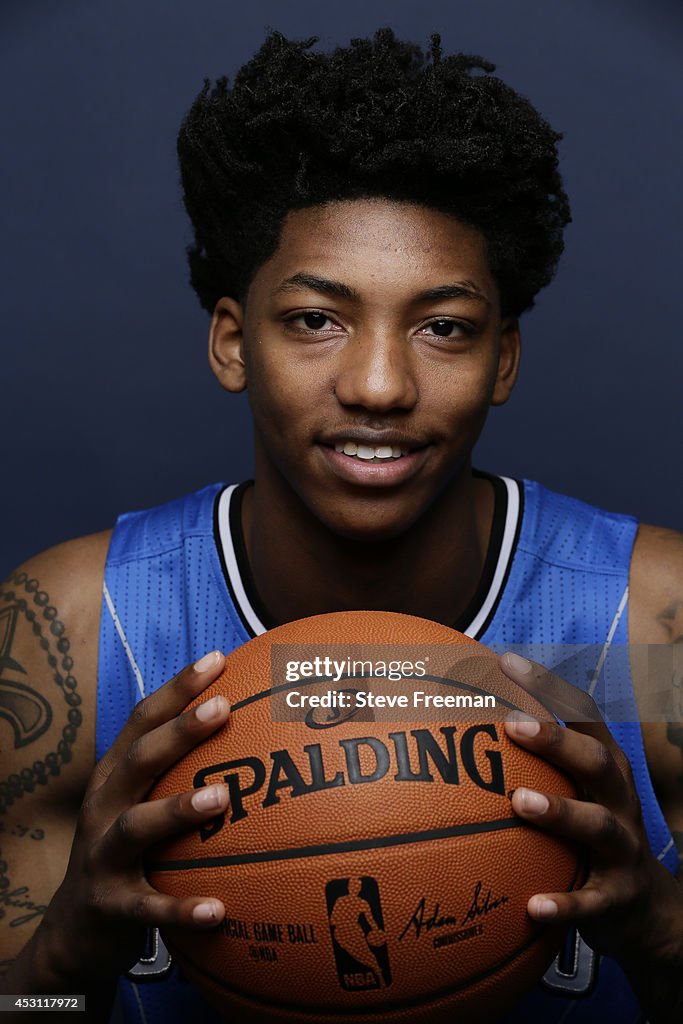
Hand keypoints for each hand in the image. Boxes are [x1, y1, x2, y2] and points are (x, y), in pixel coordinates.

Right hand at [38, 651, 230, 985]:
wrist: (74, 929)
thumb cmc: (129, 850)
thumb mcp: (143, 802)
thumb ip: (182, 769)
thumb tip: (255, 732)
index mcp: (114, 776)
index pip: (143, 720)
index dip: (178, 688)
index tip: (218, 659)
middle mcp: (104, 807)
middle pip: (139, 760)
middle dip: (179, 731)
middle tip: (223, 708)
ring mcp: (103, 856)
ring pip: (136, 827)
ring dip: (178, 810)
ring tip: (220, 797)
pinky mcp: (111, 906)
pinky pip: (148, 909)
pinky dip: (180, 909)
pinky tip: (218, 911)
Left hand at [499, 652, 682, 963]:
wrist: (645, 911)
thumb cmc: (588, 837)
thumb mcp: (574, 794)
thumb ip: (531, 763)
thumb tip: (457, 727)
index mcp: (606, 769)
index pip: (583, 716)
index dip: (549, 687)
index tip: (506, 662)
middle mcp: (619, 800)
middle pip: (597, 761)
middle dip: (559, 741)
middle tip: (514, 725)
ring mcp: (623, 849)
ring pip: (598, 825)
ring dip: (561, 812)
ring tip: (520, 803)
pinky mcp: (617, 897)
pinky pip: (591, 902)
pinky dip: (565, 904)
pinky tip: (532, 906)